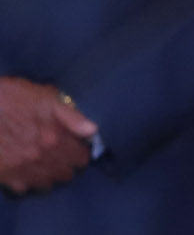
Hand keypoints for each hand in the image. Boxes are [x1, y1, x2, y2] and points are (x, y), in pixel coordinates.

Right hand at [0, 77, 94, 195]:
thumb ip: (72, 116)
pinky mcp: (4, 175)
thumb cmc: (15, 98)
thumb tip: (93, 131)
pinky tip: (30, 171)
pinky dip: (29, 182)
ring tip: (50, 166)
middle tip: (66, 158)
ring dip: (51, 176)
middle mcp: (39, 158)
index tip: (80, 149)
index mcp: (53, 139)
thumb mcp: (48, 98)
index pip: (80, 157)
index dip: (82, 153)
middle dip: (68, 166)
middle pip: (64, 174)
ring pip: (46, 184)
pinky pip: (24, 187)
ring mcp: (20, 168)